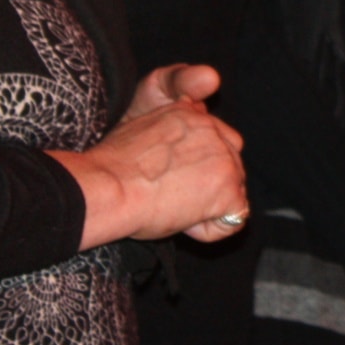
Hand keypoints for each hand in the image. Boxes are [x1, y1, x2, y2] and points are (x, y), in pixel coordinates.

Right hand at [49, 63, 247, 249]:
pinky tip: (185, 224)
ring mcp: (224, 160)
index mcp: (190, 114)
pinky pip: (234, 219)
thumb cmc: (114, 167)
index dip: (201, 165)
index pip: (217, 139)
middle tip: (174, 199)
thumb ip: (170, 135)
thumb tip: (181, 139)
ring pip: (234, 190)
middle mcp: (212, 130)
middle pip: (231, 163)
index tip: (174, 179)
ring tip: (173, 209)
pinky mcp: (227, 191)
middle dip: (211, 185)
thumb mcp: (142, 132)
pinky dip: (209, 230)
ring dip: (209, 206)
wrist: (109, 187)